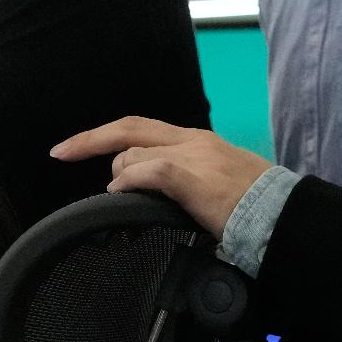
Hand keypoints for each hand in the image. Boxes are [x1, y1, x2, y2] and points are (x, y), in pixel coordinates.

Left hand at [51, 118, 271, 237]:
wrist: (281, 214)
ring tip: (124, 201)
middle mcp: (192, 140)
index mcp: (197, 141)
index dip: (107, 134)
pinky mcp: (191, 176)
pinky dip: (127, 181)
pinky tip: (119, 194)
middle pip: (129, 128)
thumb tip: (154, 194)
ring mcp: (192, 156)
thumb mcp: (217, 183)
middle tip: (60, 152)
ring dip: (120, 177)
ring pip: (134, 154)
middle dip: (90, 139)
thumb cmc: (255, 207)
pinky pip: (147, 171)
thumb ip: (186, 180)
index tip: (75, 145)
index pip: (142, 127)